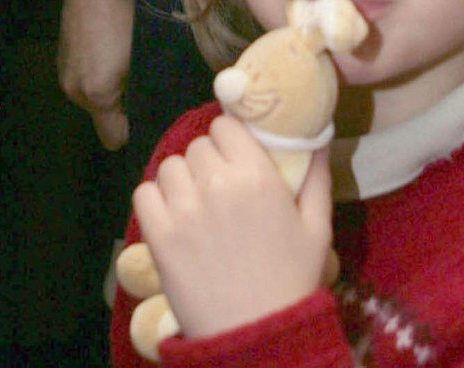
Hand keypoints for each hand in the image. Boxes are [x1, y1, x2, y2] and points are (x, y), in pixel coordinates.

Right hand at [58, 0, 134, 147]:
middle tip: (139, 76)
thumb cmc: (126, 13)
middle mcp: (74, 91)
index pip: (115, 139)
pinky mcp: (62, 57)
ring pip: (94, 98)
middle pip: (103, 118)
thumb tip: (153, 108)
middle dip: (121, 105)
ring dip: (110, 87)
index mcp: (96, 94)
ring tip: (123, 57)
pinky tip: (108, 47)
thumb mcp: (144, 55)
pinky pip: (84, 80)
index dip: (132, 127)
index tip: (146, 106)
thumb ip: (146, 88)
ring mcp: (64, 73)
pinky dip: (97, 72)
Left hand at [133, 114, 331, 338]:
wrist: (258, 337)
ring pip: (170, 167)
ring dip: (182, 180)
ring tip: (195, 206)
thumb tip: (317, 134)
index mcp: (256, 175)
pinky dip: (155, 200)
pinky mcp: (159, 237)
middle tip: (219, 190)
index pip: (225, 126)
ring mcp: (184, 210)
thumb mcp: (318, 227)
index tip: (234, 159)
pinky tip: (173, 218)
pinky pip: (144, 194)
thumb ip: (317, 175)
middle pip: (198, 146)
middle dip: (208, 163)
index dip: (229, 140)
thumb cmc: (293, 281)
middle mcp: (217, 184)